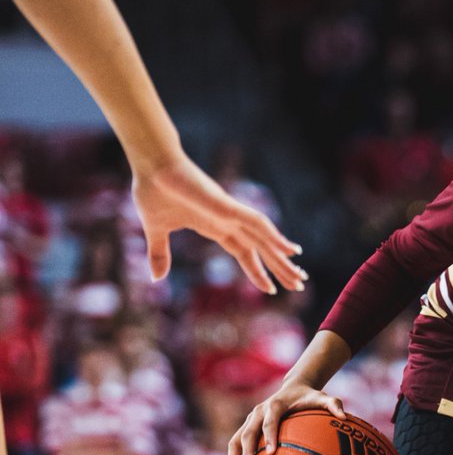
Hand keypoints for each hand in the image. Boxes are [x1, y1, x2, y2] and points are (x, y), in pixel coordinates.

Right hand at [132, 153, 306, 292]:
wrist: (150, 165)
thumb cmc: (153, 191)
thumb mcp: (156, 232)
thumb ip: (159, 254)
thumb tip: (156, 278)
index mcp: (215, 228)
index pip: (244, 254)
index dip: (258, 271)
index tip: (271, 289)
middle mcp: (228, 222)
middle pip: (260, 250)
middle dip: (279, 268)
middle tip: (299, 284)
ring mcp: (229, 213)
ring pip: (264, 240)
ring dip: (282, 258)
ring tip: (300, 275)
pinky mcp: (227, 205)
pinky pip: (256, 222)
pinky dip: (274, 236)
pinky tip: (290, 250)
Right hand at [227, 382, 346, 454]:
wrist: (293, 388)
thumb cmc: (310, 397)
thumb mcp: (322, 397)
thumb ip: (333, 405)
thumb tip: (345, 417)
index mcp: (275, 404)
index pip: (270, 420)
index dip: (270, 435)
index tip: (273, 452)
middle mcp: (258, 411)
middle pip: (248, 432)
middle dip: (248, 451)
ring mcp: (250, 420)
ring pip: (236, 439)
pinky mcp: (246, 427)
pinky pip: (235, 444)